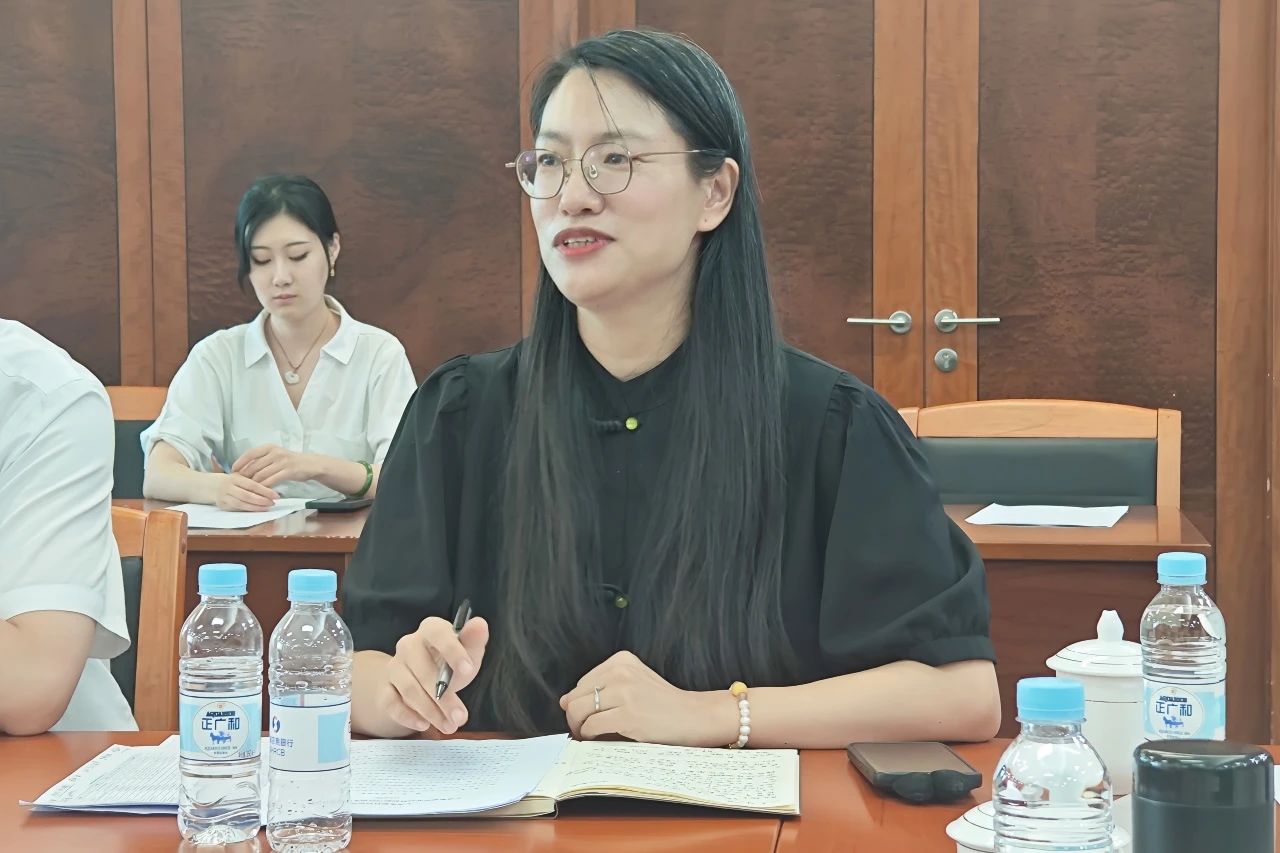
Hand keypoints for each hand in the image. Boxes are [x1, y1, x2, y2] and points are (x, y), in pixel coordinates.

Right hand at [214, 472, 277, 510]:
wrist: (208, 485)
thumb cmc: (230, 480)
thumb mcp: (239, 476)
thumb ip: (251, 480)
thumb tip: (271, 487)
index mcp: (234, 477)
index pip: (252, 485)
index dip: (265, 491)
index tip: (276, 495)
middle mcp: (228, 487)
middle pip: (247, 495)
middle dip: (261, 500)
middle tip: (273, 503)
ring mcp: (223, 497)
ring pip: (241, 504)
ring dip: (255, 507)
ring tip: (267, 508)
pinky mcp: (222, 505)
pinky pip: (236, 509)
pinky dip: (247, 510)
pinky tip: (256, 510)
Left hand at [231, 444, 317, 487]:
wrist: (310, 464)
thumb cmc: (291, 461)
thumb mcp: (276, 455)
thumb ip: (262, 459)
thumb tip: (245, 468)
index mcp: (269, 447)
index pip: (249, 453)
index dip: (240, 462)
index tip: (233, 471)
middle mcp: (275, 453)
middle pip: (253, 466)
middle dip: (244, 476)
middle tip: (238, 484)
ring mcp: (281, 462)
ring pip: (261, 475)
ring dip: (253, 484)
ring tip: (248, 490)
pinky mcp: (288, 471)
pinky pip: (271, 481)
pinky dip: (264, 487)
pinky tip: (261, 492)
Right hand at [379, 615, 488, 734]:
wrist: (423, 678)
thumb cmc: (450, 662)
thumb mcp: (468, 651)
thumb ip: (474, 640)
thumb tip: (480, 624)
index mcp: (431, 629)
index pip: (438, 634)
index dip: (453, 651)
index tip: (468, 670)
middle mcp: (408, 645)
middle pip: (424, 670)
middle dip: (445, 697)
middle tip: (461, 717)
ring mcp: (394, 666)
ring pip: (409, 690)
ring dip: (430, 711)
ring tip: (450, 725)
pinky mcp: (385, 687)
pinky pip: (391, 702)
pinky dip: (407, 715)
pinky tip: (423, 724)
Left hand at [559, 651, 738, 746]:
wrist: (693, 716)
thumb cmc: (664, 704)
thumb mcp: (635, 682)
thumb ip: (603, 686)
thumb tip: (564, 701)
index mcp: (621, 660)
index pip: (582, 683)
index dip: (580, 704)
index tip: (587, 717)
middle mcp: (620, 671)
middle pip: (575, 696)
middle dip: (574, 717)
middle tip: (583, 731)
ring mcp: (624, 692)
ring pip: (578, 711)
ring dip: (578, 728)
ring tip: (588, 736)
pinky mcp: (626, 715)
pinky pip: (591, 726)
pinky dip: (589, 736)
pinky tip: (598, 739)